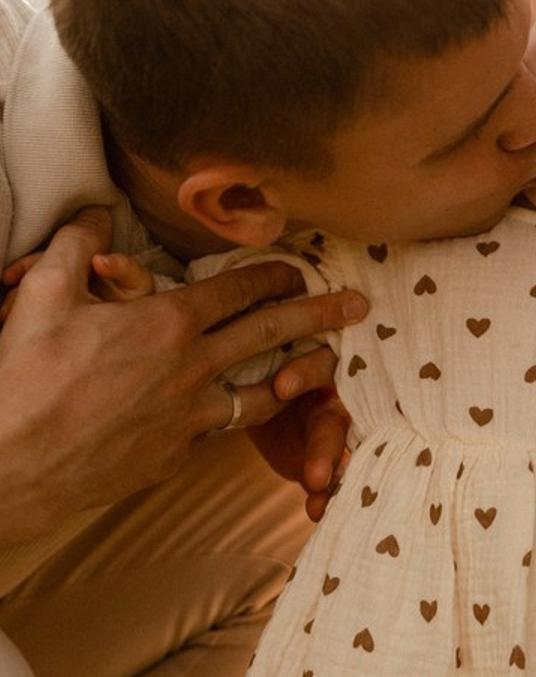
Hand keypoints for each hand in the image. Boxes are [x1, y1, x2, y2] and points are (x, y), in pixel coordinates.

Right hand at [0, 207, 367, 546]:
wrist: (9, 464)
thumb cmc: (21, 378)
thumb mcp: (42, 294)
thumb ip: (77, 245)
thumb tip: (98, 212)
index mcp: (168, 323)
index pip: (239, 289)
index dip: (275, 274)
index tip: (301, 267)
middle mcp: (192, 368)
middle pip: (272, 333)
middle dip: (321, 314)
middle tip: (359, 305)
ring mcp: (190, 417)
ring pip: (266, 391)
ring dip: (302, 373)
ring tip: (329, 365)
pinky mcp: (178, 456)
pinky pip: (228, 430)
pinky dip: (250, 416)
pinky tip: (260, 410)